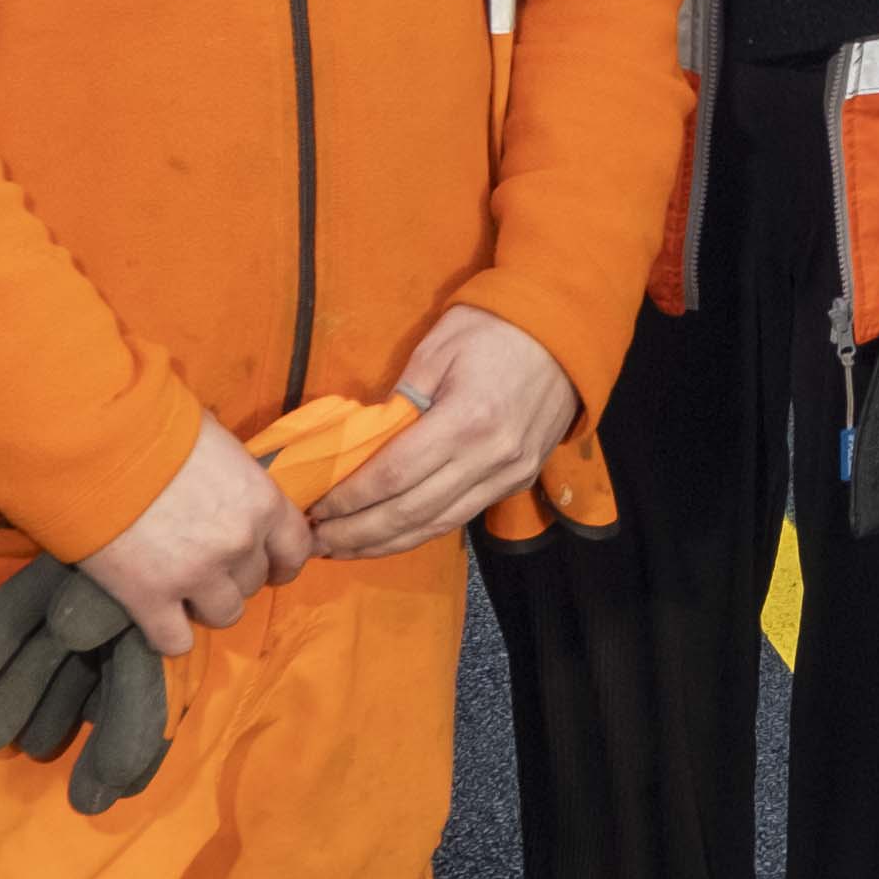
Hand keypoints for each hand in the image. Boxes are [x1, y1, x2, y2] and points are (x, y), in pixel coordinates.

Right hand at [73, 415, 311, 655]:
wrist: (94, 444)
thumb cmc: (153, 428)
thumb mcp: (215, 442)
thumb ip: (235, 476)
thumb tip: (233, 485)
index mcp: (261, 501)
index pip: (297, 549)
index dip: (281, 561)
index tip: (266, 564)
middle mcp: (239, 543)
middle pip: (255, 583)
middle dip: (233, 576)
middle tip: (204, 562)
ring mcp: (197, 575)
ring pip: (225, 615)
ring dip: (206, 605)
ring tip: (180, 587)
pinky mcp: (151, 599)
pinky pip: (175, 642)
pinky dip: (168, 634)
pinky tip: (155, 615)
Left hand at [308, 305, 582, 557]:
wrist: (564, 334)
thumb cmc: (493, 329)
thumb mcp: (436, 349)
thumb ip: (400, 400)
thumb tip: (364, 442)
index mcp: (465, 419)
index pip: (394, 475)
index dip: (350, 498)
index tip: (314, 508)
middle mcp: (489, 458)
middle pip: (411, 511)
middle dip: (358, 532)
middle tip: (316, 541)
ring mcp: (508, 474)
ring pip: (436, 525)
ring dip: (384, 543)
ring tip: (342, 549)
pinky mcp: (516, 481)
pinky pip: (459, 517)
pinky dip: (419, 532)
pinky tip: (388, 537)